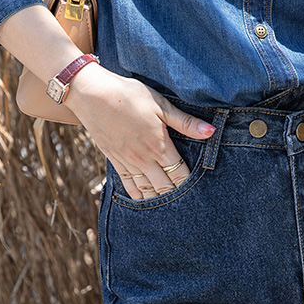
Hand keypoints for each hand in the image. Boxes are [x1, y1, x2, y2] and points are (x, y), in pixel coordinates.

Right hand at [64, 64, 215, 199]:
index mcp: (159, 146)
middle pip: (164, 187)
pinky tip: (142, 200)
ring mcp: (127, 161)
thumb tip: (210, 132)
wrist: (93, 95)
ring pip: (146, 189)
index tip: (200, 191)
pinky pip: (128, 184)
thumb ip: (185, 122)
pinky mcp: (114, 159)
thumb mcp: (161, 104)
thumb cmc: (129, 95)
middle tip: (188, 206)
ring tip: (169, 209)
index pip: (179, 174)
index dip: (190, 184)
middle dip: (176, 196)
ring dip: (158, 199)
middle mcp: (144, 159)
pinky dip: (137, 195)